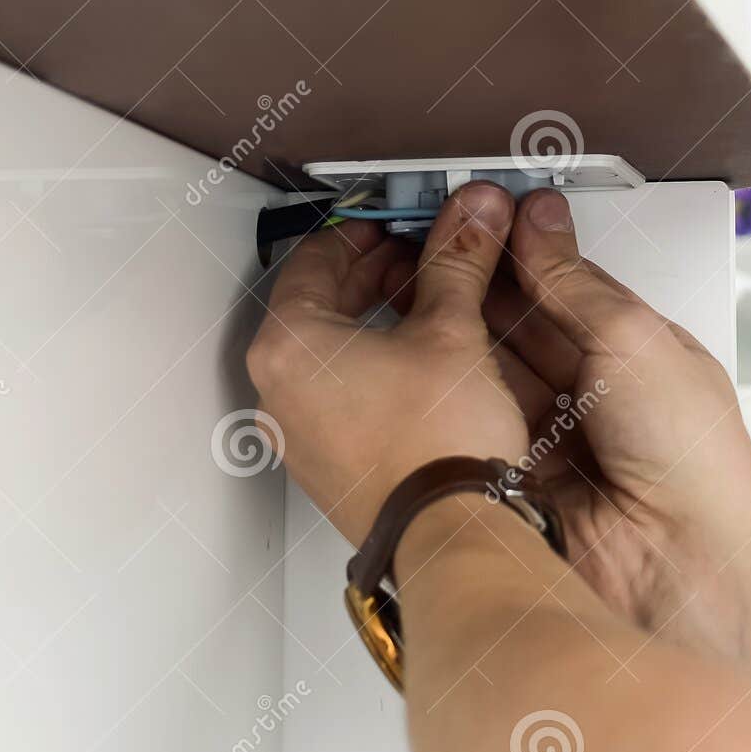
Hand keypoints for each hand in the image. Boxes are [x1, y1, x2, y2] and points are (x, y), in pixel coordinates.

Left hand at [246, 183, 531, 545]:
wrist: (451, 536)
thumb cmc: (435, 446)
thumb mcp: (451, 330)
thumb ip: (457, 260)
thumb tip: (471, 215)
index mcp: (288, 346)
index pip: (312, 259)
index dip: (361, 229)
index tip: (394, 219)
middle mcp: (279, 392)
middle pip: (315, 306)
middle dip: (370, 273)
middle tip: (417, 255)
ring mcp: (300, 435)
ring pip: (328, 355)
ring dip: (372, 320)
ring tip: (427, 305)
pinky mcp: (328, 466)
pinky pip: (338, 397)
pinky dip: (371, 367)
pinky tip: (421, 364)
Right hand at [466, 188, 750, 638]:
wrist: (678, 567)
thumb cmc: (692, 462)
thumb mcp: (634, 340)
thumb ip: (573, 283)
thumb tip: (541, 225)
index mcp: (635, 352)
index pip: (563, 284)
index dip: (521, 248)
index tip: (480, 215)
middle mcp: (591, 393)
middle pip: (520, 322)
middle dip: (479, 282)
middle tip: (436, 240)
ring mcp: (550, 435)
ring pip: (489, 367)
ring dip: (457, 330)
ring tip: (418, 281)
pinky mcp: (512, 471)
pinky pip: (471, 417)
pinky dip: (449, 388)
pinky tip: (422, 354)